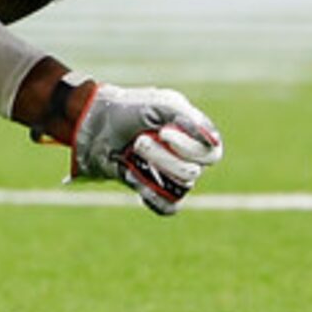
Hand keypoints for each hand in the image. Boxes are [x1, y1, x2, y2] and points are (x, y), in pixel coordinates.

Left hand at [65, 79, 224, 214]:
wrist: (97, 124)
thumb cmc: (131, 110)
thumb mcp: (160, 104)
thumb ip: (189, 119)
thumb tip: (213, 142)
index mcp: (195, 136)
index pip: (210, 154)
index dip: (190, 148)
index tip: (164, 132)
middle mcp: (188, 158)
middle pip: (192, 172)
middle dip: (164, 157)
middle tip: (139, 141)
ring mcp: (171, 176)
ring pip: (178, 187)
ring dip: (152, 168)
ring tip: (133, 151)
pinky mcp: (155, 190)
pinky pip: (168, 206)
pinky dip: (153, 196)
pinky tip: (136, 179)